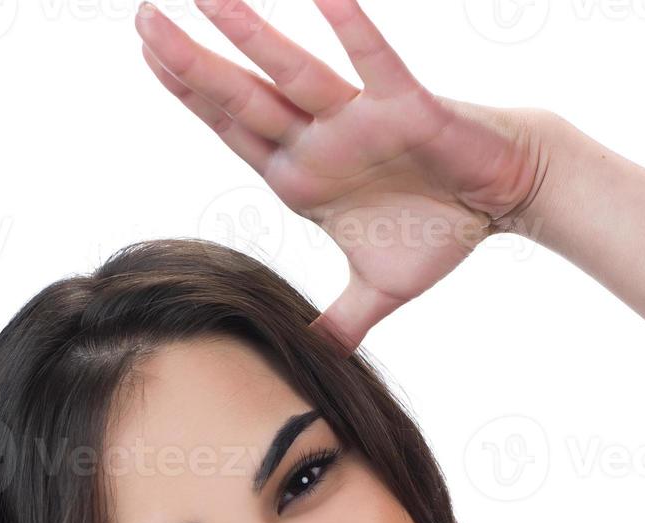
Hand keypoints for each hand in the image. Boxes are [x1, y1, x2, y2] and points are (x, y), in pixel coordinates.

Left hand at [136, 0, 549, 351]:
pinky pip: (375, 64)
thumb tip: (316, 365)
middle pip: (242, 100)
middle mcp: (321, 141)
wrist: (504, 195)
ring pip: (293, 73)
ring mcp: (359, 120)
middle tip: (141, 17)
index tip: (148, 58)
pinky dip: (352, 29)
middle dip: (190, 62)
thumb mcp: (379, 293)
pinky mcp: (406, 108)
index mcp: (303, 177)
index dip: (190, 99)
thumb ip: (340, 325)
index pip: (234, 132)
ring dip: (249, 36)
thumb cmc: (440, 229)